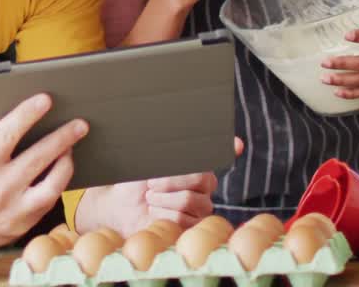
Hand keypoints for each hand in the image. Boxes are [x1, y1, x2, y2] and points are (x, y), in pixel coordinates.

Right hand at [0, 86, 87, 251]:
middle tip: (80, 124)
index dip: (28, 114)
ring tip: (72, 147)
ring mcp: (11, 209)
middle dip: (62, 138)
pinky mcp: (22, 224)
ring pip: (50, 185)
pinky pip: (48, 201)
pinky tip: (63, 168)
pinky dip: (59, 183)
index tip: (46, 100)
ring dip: (66, 164)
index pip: (8, 133)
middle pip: (36, 157)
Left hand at [74, 138, 243, 233]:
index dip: (229, 147)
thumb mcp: (146, 161)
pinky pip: (182, 219)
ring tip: (151, 199)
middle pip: (201, 178)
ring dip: (162, 199)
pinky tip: (155, 214)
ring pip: (189, 200)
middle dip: (169, 180)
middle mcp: (204, 188)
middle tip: (151, 184)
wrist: (120, 207)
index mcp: (195, 167)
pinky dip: (161, 214)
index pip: (215, 155)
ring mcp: (201, 209)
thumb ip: (164, 147)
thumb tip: (186, 128)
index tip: (237, 144)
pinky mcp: (192, 229)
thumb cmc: (134, 182)